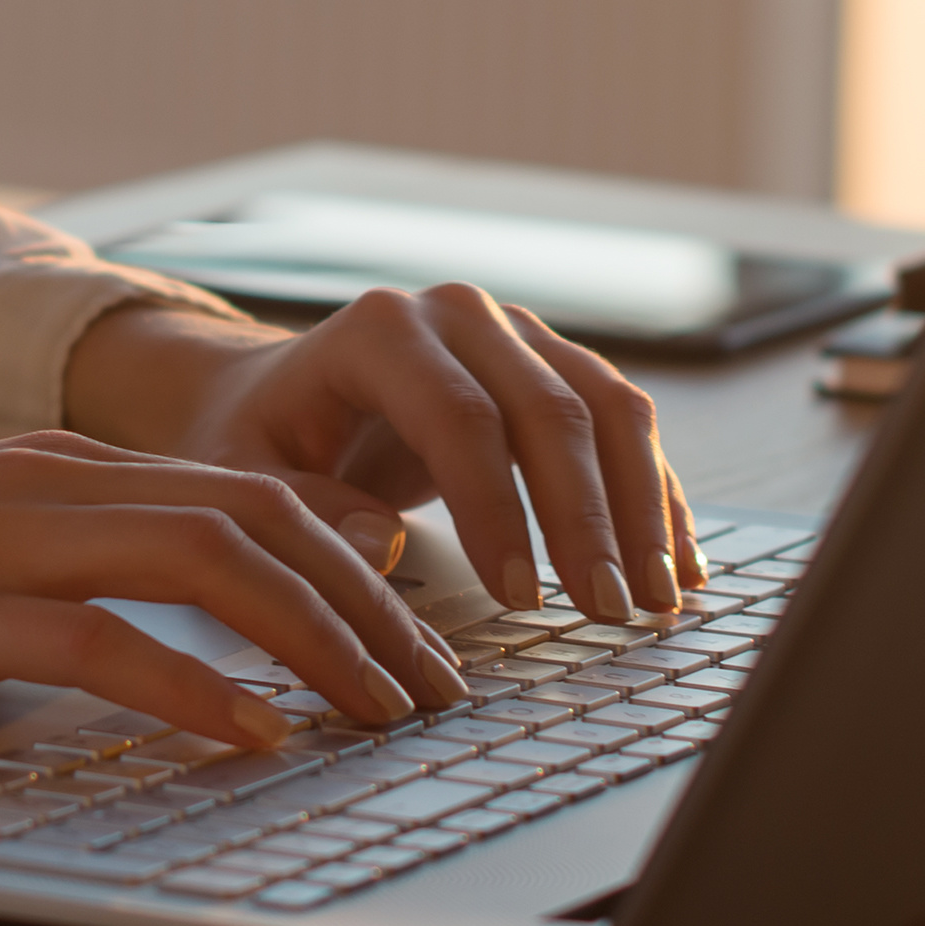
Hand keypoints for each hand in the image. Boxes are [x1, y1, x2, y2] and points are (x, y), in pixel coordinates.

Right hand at [0, 434, 470, 746]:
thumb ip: (69, 581)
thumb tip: (186, 646)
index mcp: (59, 467)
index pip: (249, 491)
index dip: (353, 556)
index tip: (423, 626)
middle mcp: (46, 480)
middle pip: (262, 519)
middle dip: (372, 605)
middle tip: (439, 688)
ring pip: (212, 565)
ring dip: (320, 643)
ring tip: (386, 711)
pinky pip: (103, 642)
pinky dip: (196, 689)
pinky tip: (254, 736)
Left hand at [62, 289, 706, 622]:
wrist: (279, 389)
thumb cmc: (262, 438)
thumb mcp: (245, 475)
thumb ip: (306, 510)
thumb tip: (383, 547)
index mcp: (382, 330)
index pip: (461, 418)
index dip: (499, 509)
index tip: (520, 598)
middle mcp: (463, 314)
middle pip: (550, 411)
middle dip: (588, 520)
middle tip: (608, 612)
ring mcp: (518, 332)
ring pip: (608, 408)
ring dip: (642, 508)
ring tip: (658, 600)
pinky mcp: (555, 362)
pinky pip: (624, 421)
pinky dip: (658, 492)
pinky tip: (679, 563)